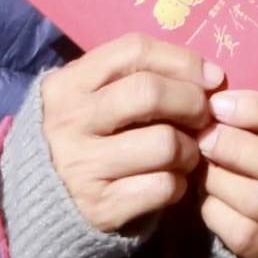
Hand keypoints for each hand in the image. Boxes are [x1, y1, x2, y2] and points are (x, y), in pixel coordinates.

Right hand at [39, 35, 220, 237]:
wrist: (47, 203)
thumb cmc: (88, 137)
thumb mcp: (95, 97)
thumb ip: (139, 77)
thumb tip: (211, 77)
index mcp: (67, 84)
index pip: (134, 50)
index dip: (183, 60)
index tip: (211, 77)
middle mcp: (69, 121)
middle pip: (149, 93)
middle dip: (192, 102)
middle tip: (203, 117)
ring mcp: (81, 166)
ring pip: (165, 143)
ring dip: (190, 149)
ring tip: (186, 153)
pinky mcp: (99, 207)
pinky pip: (163, 186)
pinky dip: (179, 184)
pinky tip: (170, 180)